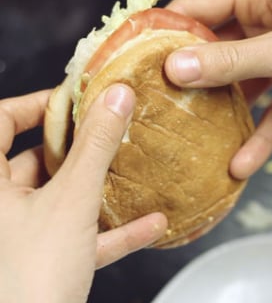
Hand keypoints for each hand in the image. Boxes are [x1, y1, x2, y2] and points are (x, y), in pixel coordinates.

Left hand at [0, 87, 166, 302]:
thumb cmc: (28, 281)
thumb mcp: (71, 201)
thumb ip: (95, 147)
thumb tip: (115, 99)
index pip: (3, 120)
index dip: (38, 105)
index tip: (74, 101)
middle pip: (37, 159)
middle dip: (78, 149)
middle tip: (109, 135)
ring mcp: (16, 234)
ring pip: (60, 198)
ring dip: (99, 191)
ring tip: (131, 175)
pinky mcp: (38, 259)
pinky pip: (75, 235)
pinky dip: (108, 230)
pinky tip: (147, 226)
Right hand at [165, 0, 271, 178]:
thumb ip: (233, 60)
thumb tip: (177, 66)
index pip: (202, 6)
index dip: (171, 29)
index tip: (141, 54)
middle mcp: (268, 23)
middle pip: (216, 50)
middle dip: (192, 79)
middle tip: (162, 101)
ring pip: (240, 87)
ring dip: (223, 115)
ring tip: (194, 137)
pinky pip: (270, 113)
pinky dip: (258, 138)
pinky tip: (241, 163)